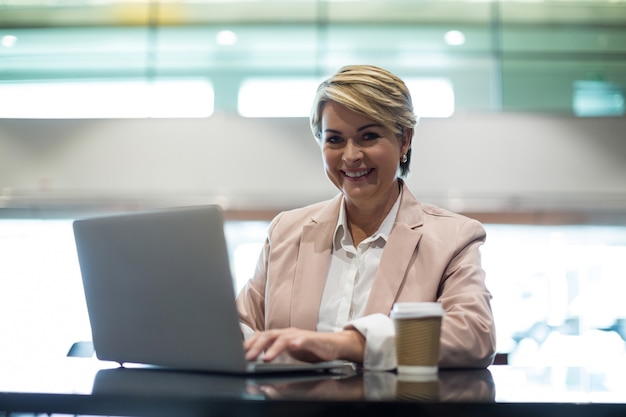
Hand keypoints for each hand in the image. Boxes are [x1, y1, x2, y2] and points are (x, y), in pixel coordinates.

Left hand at [244, 327, 364, 363]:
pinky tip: (294, 346)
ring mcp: (300, 335)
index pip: (262, 336)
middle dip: (257, 346)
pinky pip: (304, 339)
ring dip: (274, 348)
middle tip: (248, 357)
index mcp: (281, 336)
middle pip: (269, 336)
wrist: (333, 345)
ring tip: (266, 358)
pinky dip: (298, 342)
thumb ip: (274, 350)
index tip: (239, 353)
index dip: (250, 343)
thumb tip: (256, 356)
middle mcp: (288, 333)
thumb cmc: (310, 348)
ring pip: (284, 339)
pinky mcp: (313, 340)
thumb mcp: (288, 350)